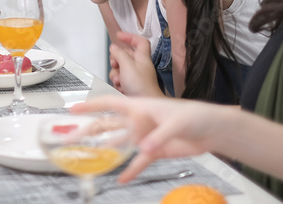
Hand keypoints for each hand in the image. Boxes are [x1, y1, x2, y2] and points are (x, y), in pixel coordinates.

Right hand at [72, 94, 228, 181]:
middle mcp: (138, 120)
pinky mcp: (155, 150)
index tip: (73, 109)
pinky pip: (138, 162)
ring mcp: (145, 136)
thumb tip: (143, 148)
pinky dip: (130, 170)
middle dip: (90, 130)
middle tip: (72, 137)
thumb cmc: (194, 115)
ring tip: (90, 158)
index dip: (91, 105)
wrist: (211, 129)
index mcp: (140, 106)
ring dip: (106, 150)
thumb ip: (158, 136)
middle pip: (109, 124)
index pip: (110, 103)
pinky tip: (121, 178)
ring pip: (120, 143)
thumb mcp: (176, 122)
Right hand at [109, 32, 163, 97]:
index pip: (140, 41)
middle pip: (125, 56)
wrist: (145, 104)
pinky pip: (119, 80)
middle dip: (116, 60)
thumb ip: (119, 54)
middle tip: (115, 64)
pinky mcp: (130, 86)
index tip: (119, 36)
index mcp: (142, 57)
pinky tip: (121, 88)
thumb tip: (114, 47)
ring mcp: (134, 76)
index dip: (130, 37)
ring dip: (116, 74)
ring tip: (119, 80)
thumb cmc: (141, 85)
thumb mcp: (127, 65)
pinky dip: (118, 83)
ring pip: (120, 69)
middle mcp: (139, 65)